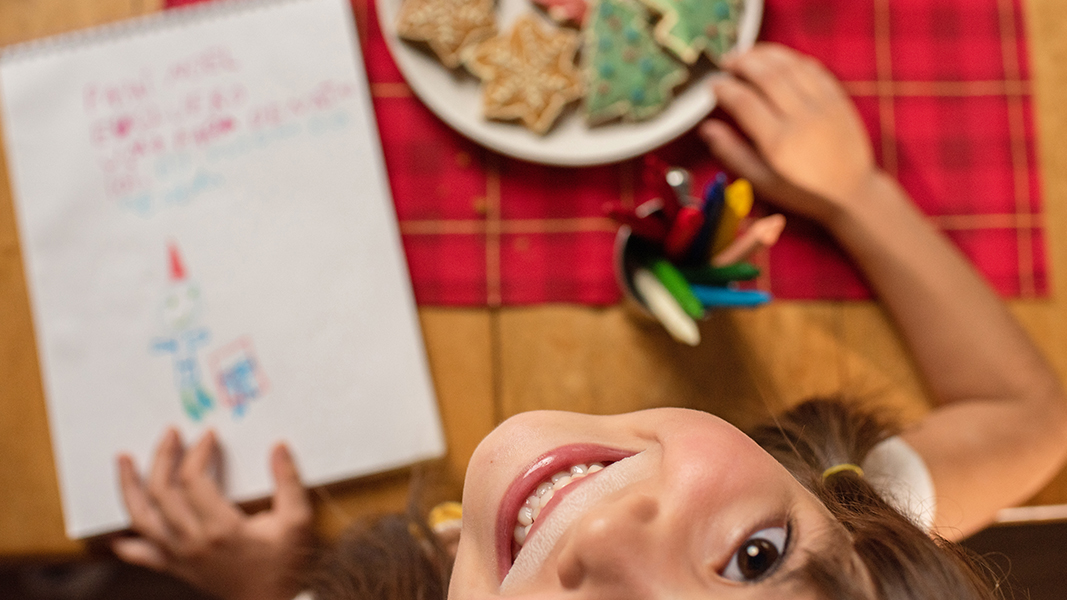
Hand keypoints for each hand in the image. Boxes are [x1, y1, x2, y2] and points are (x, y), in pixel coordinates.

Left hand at [112, 429, 314, 599]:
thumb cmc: (286, 564)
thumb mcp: (297, 522)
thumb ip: (289, 482)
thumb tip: (279, 446)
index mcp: (221, 529)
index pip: (193, 480)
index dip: (198, 452)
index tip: (208, 435)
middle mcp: (192, 543)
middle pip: (161, 492)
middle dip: (163, 457)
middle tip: (171, 434)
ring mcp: (180, 557)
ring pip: (141, 519)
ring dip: (129, 487)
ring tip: (125, 460)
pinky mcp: (176, 568)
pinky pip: (140, 554)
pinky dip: (124, 540)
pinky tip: (118, 526)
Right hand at [701, 43, 876, 221]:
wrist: (850, 193)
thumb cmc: (801, 191)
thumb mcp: (761, 181)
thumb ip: (732, 153)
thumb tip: (707, 128)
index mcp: (778, 143)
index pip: (744, 103)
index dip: (724, 88)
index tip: (712, 84)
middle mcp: (802, 120)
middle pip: (767, 76)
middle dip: (742, 63)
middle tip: (726, 61)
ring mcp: (824, 106)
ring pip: (790, 66)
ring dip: (765, 54)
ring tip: (747, 55)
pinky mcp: (839, 99)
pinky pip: (813, 68)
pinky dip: (791, 59)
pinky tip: (777, 60)